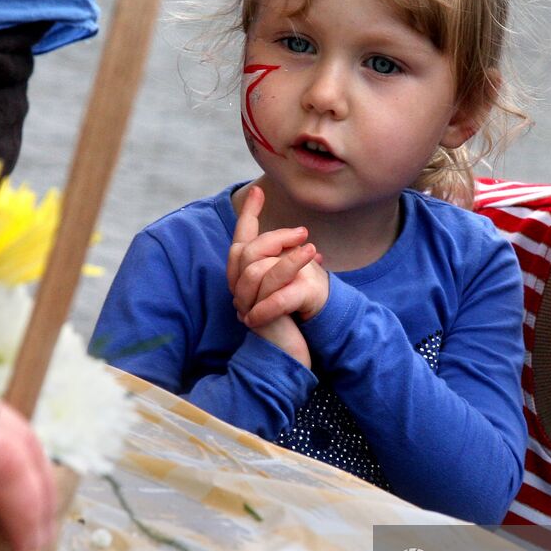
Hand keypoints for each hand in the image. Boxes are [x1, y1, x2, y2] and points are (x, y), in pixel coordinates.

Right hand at [227, 185, 322, 366]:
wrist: (292, 358)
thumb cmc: (295, 323)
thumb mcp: (294, 287)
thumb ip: (289, 265)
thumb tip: (304, 242)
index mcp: (245, 281)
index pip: (241, 242)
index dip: (248, 216)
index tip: (258, 191)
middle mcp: (239, 290)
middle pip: (245, 249)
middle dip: (274, 235)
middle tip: (302, 231)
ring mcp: (244, 303)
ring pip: (254, 264)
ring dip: (284, 249)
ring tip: (310, 243)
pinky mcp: (256, 314)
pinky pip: (269, 283)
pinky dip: (290, 265)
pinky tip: (311, 256)